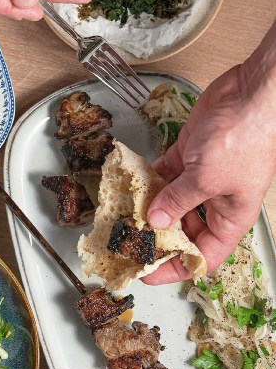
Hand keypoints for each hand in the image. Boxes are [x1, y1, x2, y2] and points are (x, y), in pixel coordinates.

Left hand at [143, 23, 275, 284]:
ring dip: (145, 208)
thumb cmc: (243, 139)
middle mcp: (215, 203)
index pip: (202, 256)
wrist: (250, 94)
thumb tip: (156, 222)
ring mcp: (200, 178)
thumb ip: (177, 202)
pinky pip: (162, 175)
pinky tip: (125, 187)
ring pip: (168, 202)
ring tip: (119, 218)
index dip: (175, 268)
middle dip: (154, 238)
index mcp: (230, 218)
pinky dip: (145, 180)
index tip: (146, 273)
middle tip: (123, 243)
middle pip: (182, 231)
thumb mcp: (206, 180)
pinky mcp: (188, 155)